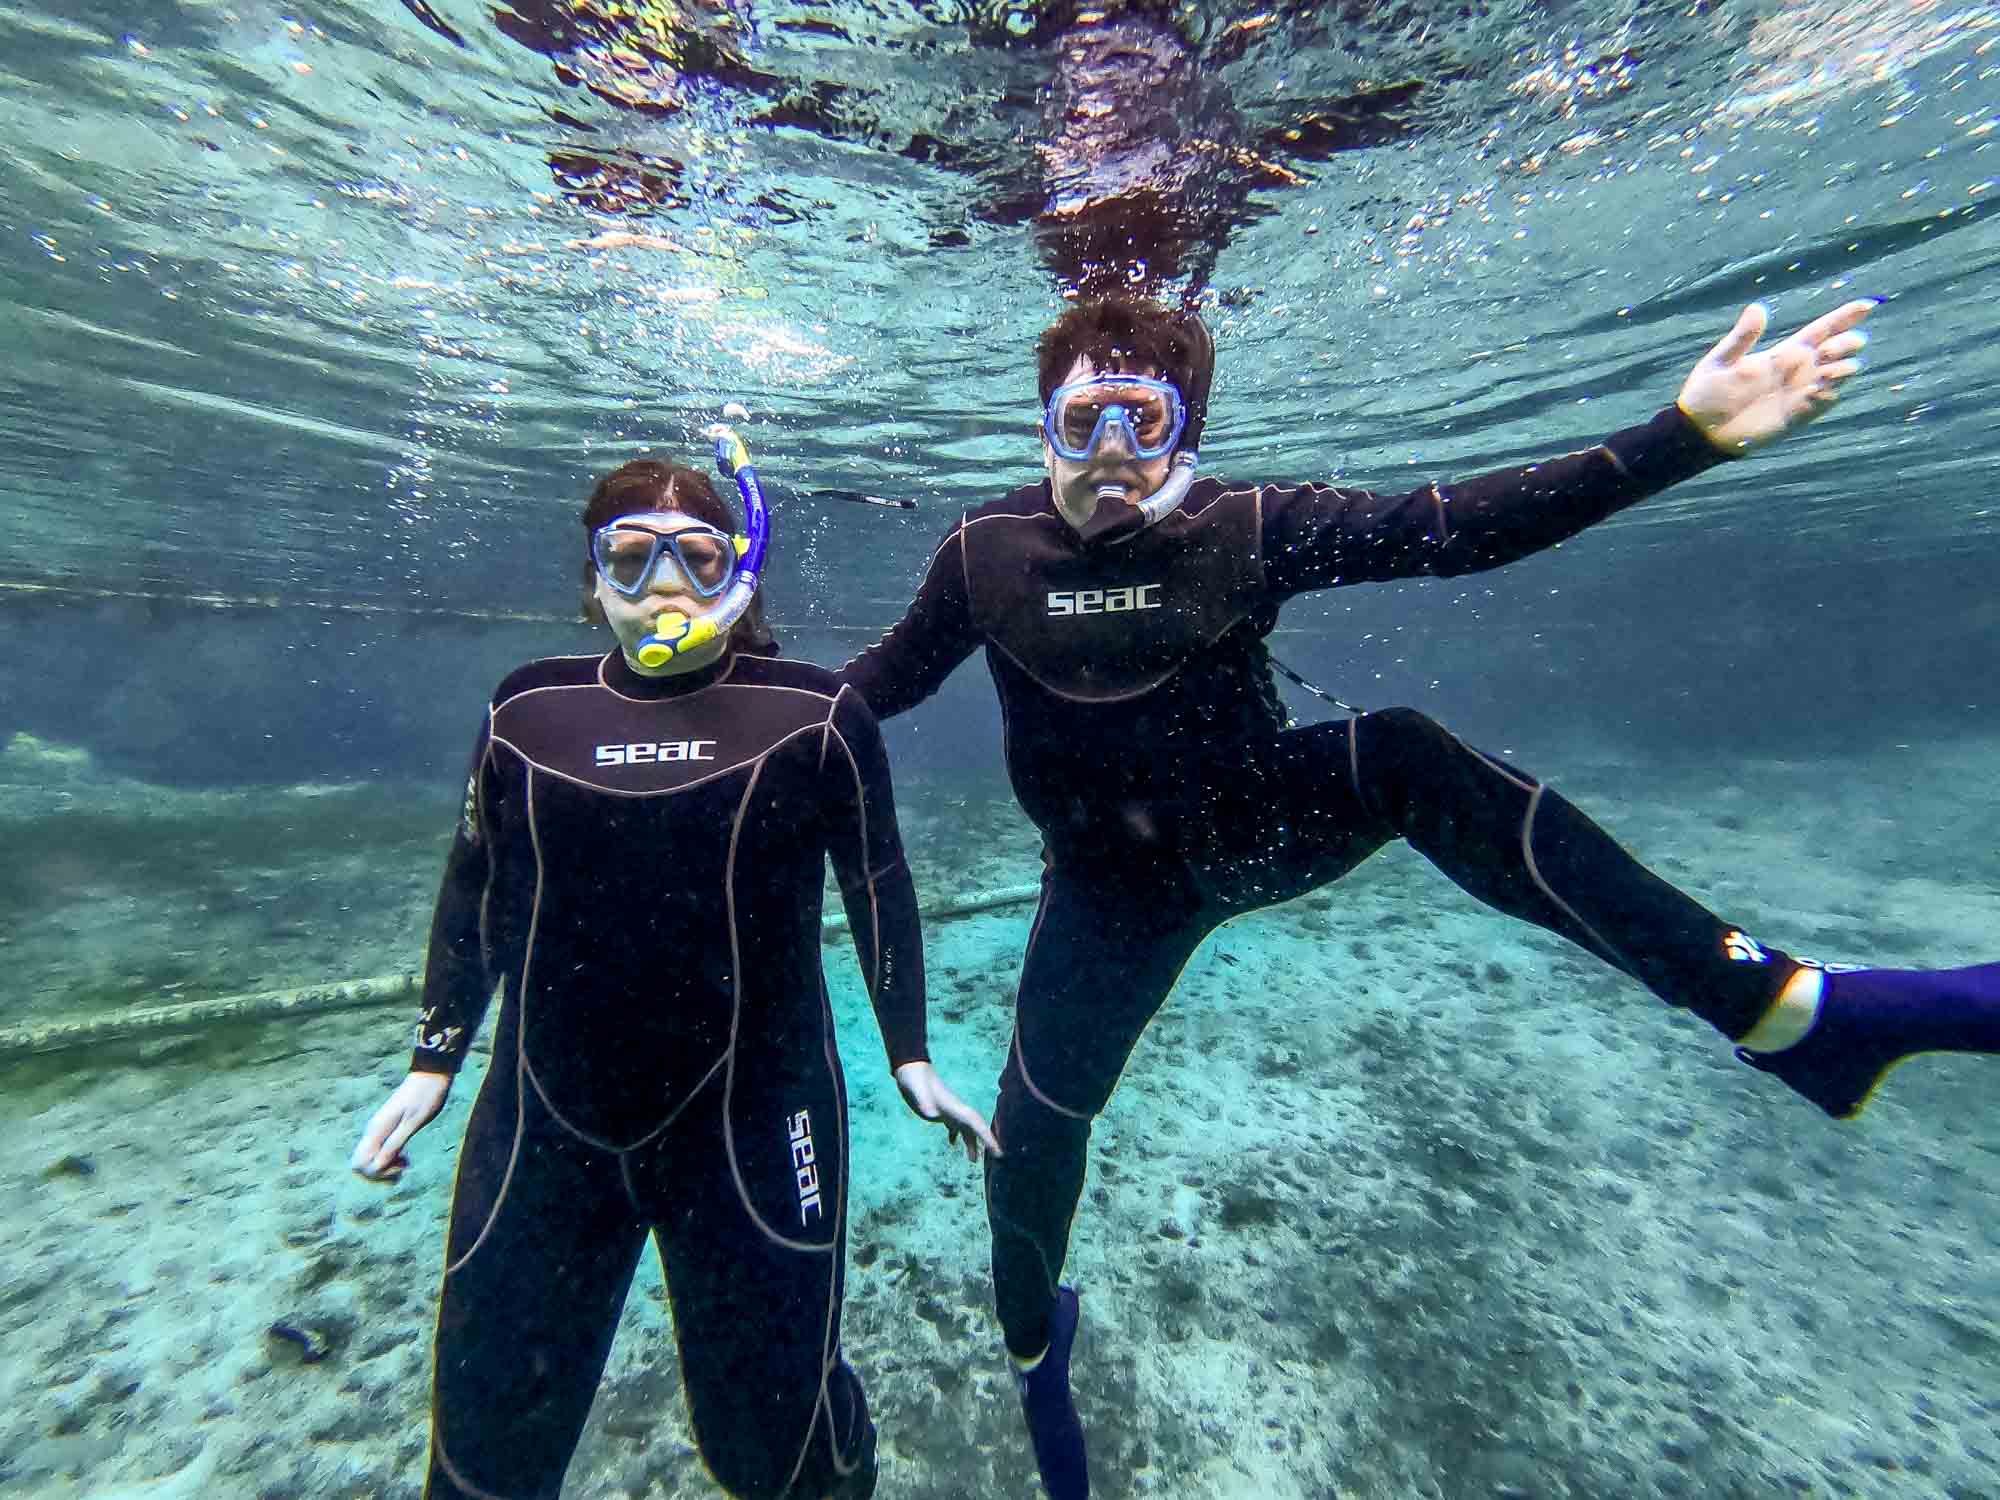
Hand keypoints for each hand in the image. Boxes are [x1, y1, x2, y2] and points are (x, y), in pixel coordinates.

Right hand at [350, 1071, 450, 1180]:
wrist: (432, 1074)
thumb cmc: (426, 1096)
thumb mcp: (414, 1122)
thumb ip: (395, 1143)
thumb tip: (377, 1165)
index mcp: (376, 1130)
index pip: (359, 1163)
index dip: (377, 1172)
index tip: (400, 1165)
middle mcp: (373, 1130)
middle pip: (361, 1163)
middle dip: (380, 1172)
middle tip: (403, 1165)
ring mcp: (378, 1129)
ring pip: (370, 1158)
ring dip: (385, 1167)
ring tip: (405, 1163)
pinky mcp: (387, 1128)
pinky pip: (379, 1151)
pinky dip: (389, 1159)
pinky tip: (405, 1157)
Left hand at [893, 1061, 1001, 1162]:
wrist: (910, 1069)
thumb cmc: (915, 1079)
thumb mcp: (918, 1090)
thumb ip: (924, 1101)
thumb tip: (930, 1113)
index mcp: (954, 1106)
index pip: (976, 1123)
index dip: (988, 1137)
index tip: (998, 1152)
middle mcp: (955, 1108)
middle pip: (976, 1127)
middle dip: (986, 1141)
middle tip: (996, 1157)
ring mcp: (948, 1109)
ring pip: (965, 1128)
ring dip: (971, 1143)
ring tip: (972, 1160)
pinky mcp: (939, 1110)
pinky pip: (953, 1125)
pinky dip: (955, 1135)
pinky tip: (952, 1144)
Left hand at [1676, 298, 1875, 453]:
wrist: (1700, 429)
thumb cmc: (1707, 392)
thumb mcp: (1723, 360)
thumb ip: (1743, 336)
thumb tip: (1758, 307)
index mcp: (1784, 353)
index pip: (1822, 330)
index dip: (1845, 317)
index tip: (1867, 304)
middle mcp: (1799, 371)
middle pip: (1840, 350)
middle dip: (1847, 344)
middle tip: (1827, 350)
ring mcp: (1801, 393)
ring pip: (1839, 376)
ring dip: (1841, 370)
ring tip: (1825, 370)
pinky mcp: (1796, 416)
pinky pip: (1823, 404)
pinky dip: (1826, 395)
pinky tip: (1816, 390)